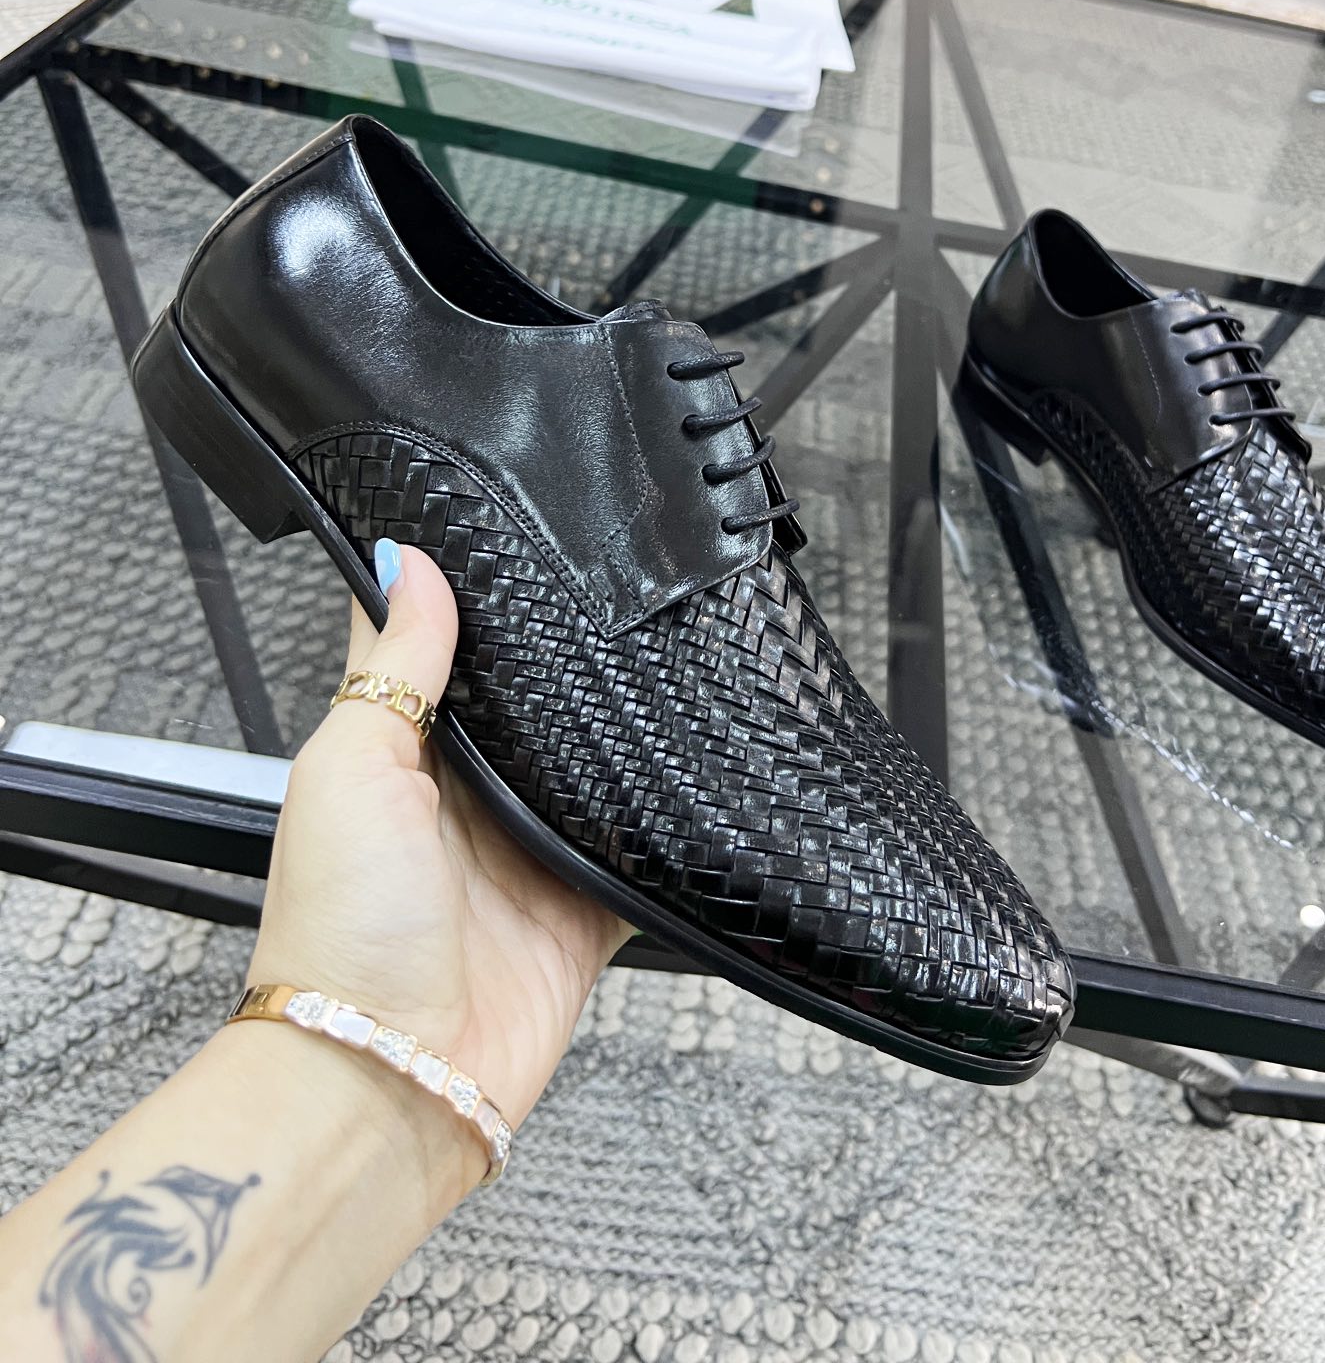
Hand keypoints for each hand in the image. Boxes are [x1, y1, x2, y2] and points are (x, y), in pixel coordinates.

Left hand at [247, 543, 630, 1140]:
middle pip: (536, 708)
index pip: (447, 654)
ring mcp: (532, 854)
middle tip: (624, 594)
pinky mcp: (587, 910)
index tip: (525, 537)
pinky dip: (669, 825)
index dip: (480, 603)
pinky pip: (644, 852)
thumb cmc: (337, 930)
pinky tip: (698, 775)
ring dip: (624, 739)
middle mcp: (470, 798)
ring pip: (599, 768)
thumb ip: (393, 666)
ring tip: (670, 665)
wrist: (387, 1077)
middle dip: (571, 667)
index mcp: (403, 753)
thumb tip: (405, 559)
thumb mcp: (349, 767)